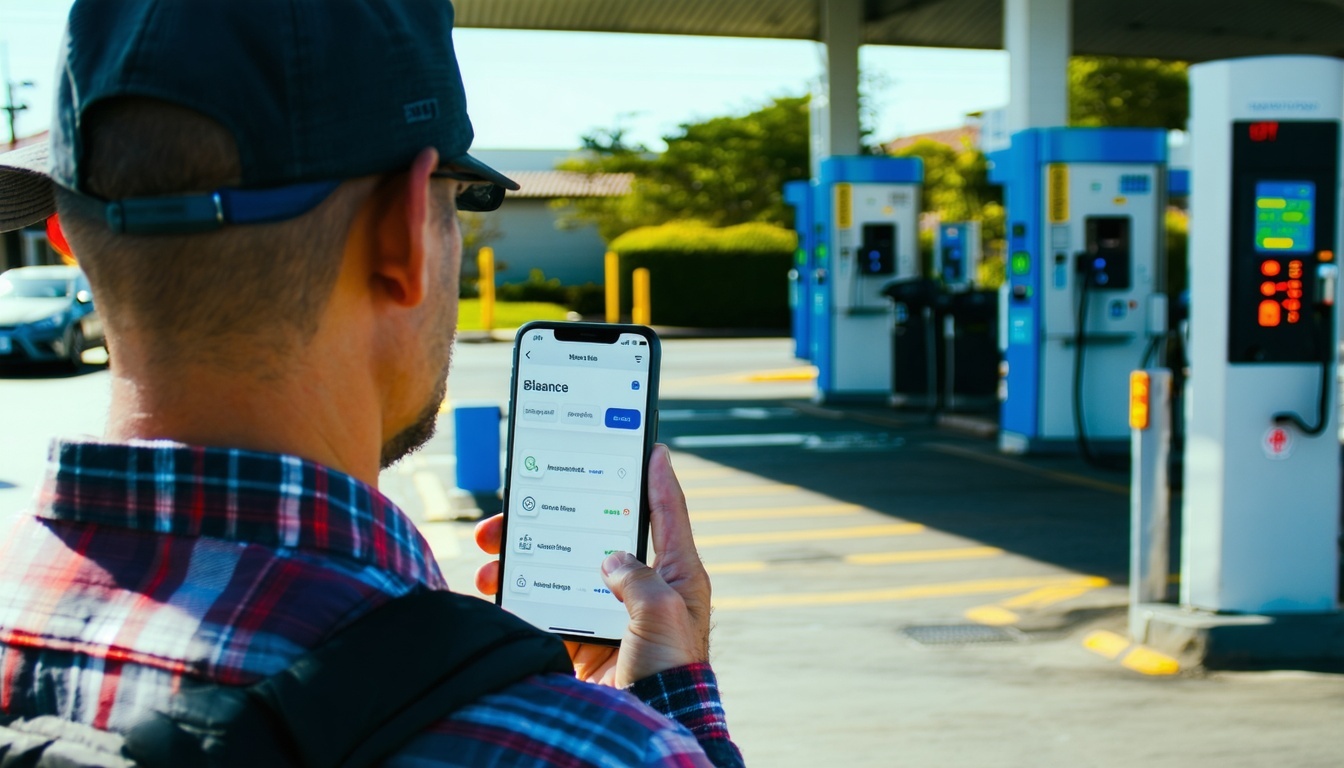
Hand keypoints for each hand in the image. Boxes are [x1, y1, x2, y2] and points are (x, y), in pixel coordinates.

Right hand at [473, 443, 710, 687]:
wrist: (643, 727)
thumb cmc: (671, 673)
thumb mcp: (664, 614)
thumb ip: (638, 578)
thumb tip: (609, 560)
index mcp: (678, 577)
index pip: (669, 515)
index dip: (660, 479)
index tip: (651, 448)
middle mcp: (644, 590)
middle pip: (598, 537)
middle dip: (557, 517)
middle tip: (522, 504)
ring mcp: (610, 614)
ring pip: (563, 569)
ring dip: (526, 557)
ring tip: (490, 553)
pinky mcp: (581, 640)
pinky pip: (546, 608)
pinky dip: (519, 595)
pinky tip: (494, 586)